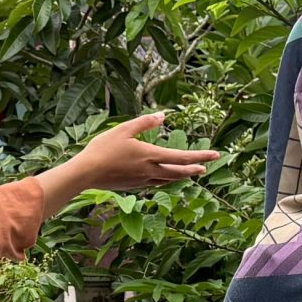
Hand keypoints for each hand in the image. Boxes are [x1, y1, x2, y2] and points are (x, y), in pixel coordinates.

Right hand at [59, 115, 220, 195]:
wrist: (86, 173)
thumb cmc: (102, 149)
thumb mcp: (123, 129)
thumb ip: (144, 123)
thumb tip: (163, 116)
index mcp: (149, 156)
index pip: (182, 157)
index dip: (201, 156)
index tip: (216, 155)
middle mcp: (149, 171)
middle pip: (178, 172)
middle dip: (193, 169)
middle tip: (206, 167)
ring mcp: (141, 181)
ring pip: (167, 180)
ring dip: (180, 176)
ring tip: (189, 173)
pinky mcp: (133, 186)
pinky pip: (155, 183)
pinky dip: (165, 180)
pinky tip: (163, 178)